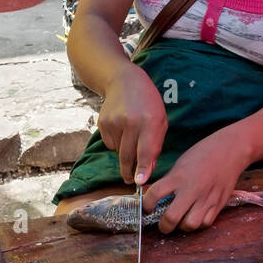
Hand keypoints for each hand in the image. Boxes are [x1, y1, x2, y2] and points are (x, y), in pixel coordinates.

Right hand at [97, 66, 167, 184]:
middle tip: (129, 180)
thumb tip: (147, 170)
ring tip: (130, 137)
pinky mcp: (103, 123)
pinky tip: (121, 129)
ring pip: (118, 151)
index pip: (146, 150)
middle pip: (128, 156)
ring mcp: (114, 122)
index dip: (143, 168)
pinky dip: (116, 143)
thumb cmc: (148, 103)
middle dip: (129, 172)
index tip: (139, 182)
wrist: (123, 81)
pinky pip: (110, 144)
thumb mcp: (160, 120)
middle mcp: (130, 122)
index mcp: (149, 121)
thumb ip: (156, 145)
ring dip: (124, 152)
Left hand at [143, 128, 249, 232]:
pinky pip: (205, 223)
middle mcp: (192, 189)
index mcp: (179, 176)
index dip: (146, 205)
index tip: (146, 208)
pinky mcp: (219, 204)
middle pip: (171, 217)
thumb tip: (157, 197)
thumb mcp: (181, 164)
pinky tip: (195, 217)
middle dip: (164, 226)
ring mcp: (206, 198)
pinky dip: (198, 224)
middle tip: (163, 224)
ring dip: (182, 226)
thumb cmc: (203, 154)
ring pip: (190, 225)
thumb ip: (170, 181)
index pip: (154, 194)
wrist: (231, 151)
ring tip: (181, 221)